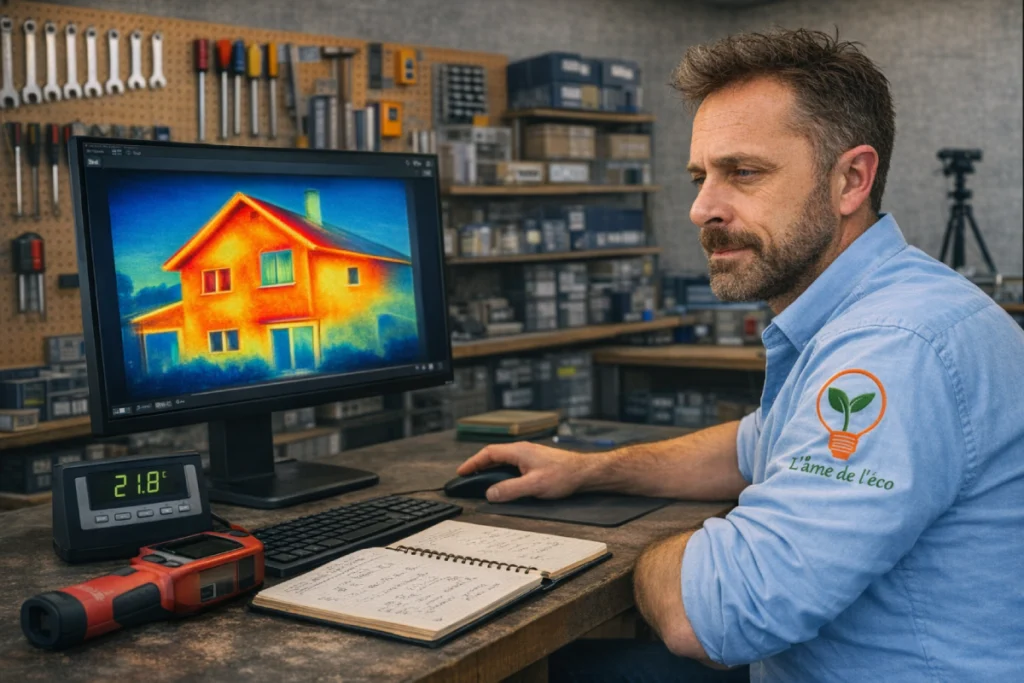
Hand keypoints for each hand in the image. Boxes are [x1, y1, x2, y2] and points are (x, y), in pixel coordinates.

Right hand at [457, 441, 593, 502]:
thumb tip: (490, 494)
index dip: (473, 462)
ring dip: (491, 469)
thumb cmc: (564, 475)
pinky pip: (513, 466)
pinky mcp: (537, 463)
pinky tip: (504, 482)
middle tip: (468, 477)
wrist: (585, 473)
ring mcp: (530, 456)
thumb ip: (510, 490)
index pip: (488, 453)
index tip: (462, 472)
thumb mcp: (534, 485)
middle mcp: (523, 451)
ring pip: (504, 461)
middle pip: (494, 456)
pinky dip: (503, 472)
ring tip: (481, 480)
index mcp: (519, 452)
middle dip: (479, 466)